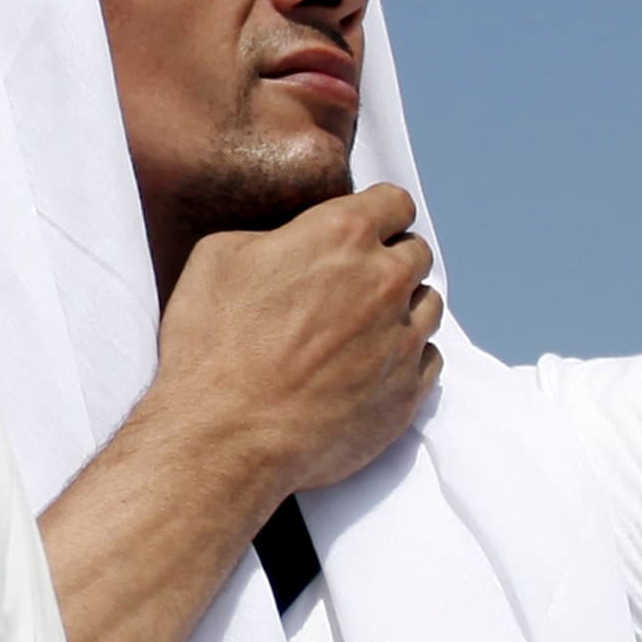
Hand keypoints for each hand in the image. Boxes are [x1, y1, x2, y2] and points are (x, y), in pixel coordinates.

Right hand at [148, 182, 444, 505]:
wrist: (224, 439)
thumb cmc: (211, 347)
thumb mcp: (217, 258)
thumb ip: (271, 236)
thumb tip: (291, 242)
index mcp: (341, 236)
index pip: (394, 203)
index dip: (378, 212)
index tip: (367, 226)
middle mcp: (384, 282)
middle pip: (417, 253)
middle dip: (391, 258)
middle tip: (356, 280)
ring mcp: (401, 340)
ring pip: (429, 305)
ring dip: (403, 307)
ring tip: (365, 326)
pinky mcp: (406, 393)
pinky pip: (429, 358)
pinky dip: (406, 356)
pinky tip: (371, 365)